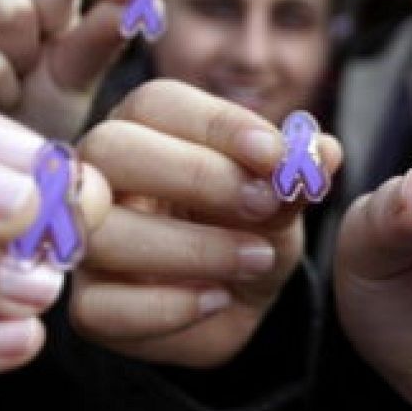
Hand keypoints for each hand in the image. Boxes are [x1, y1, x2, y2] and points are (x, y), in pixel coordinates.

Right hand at [72, 80, 340, 367]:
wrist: (240, 300)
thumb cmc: (249, 227)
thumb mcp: (280, 199)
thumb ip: (295, 176)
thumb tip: (325, 151)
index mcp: (143, 128)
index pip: (158, 103)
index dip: (219, 124)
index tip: (276, 154)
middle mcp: (99, 176)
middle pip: (111, 149)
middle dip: (195, 175)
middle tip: (262, 204)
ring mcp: (86, 242)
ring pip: (106, 232)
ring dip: (195, 247)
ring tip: (257, 258)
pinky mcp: (88, 306)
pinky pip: (103, 307)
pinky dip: (172, 306)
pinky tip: (219, 299)